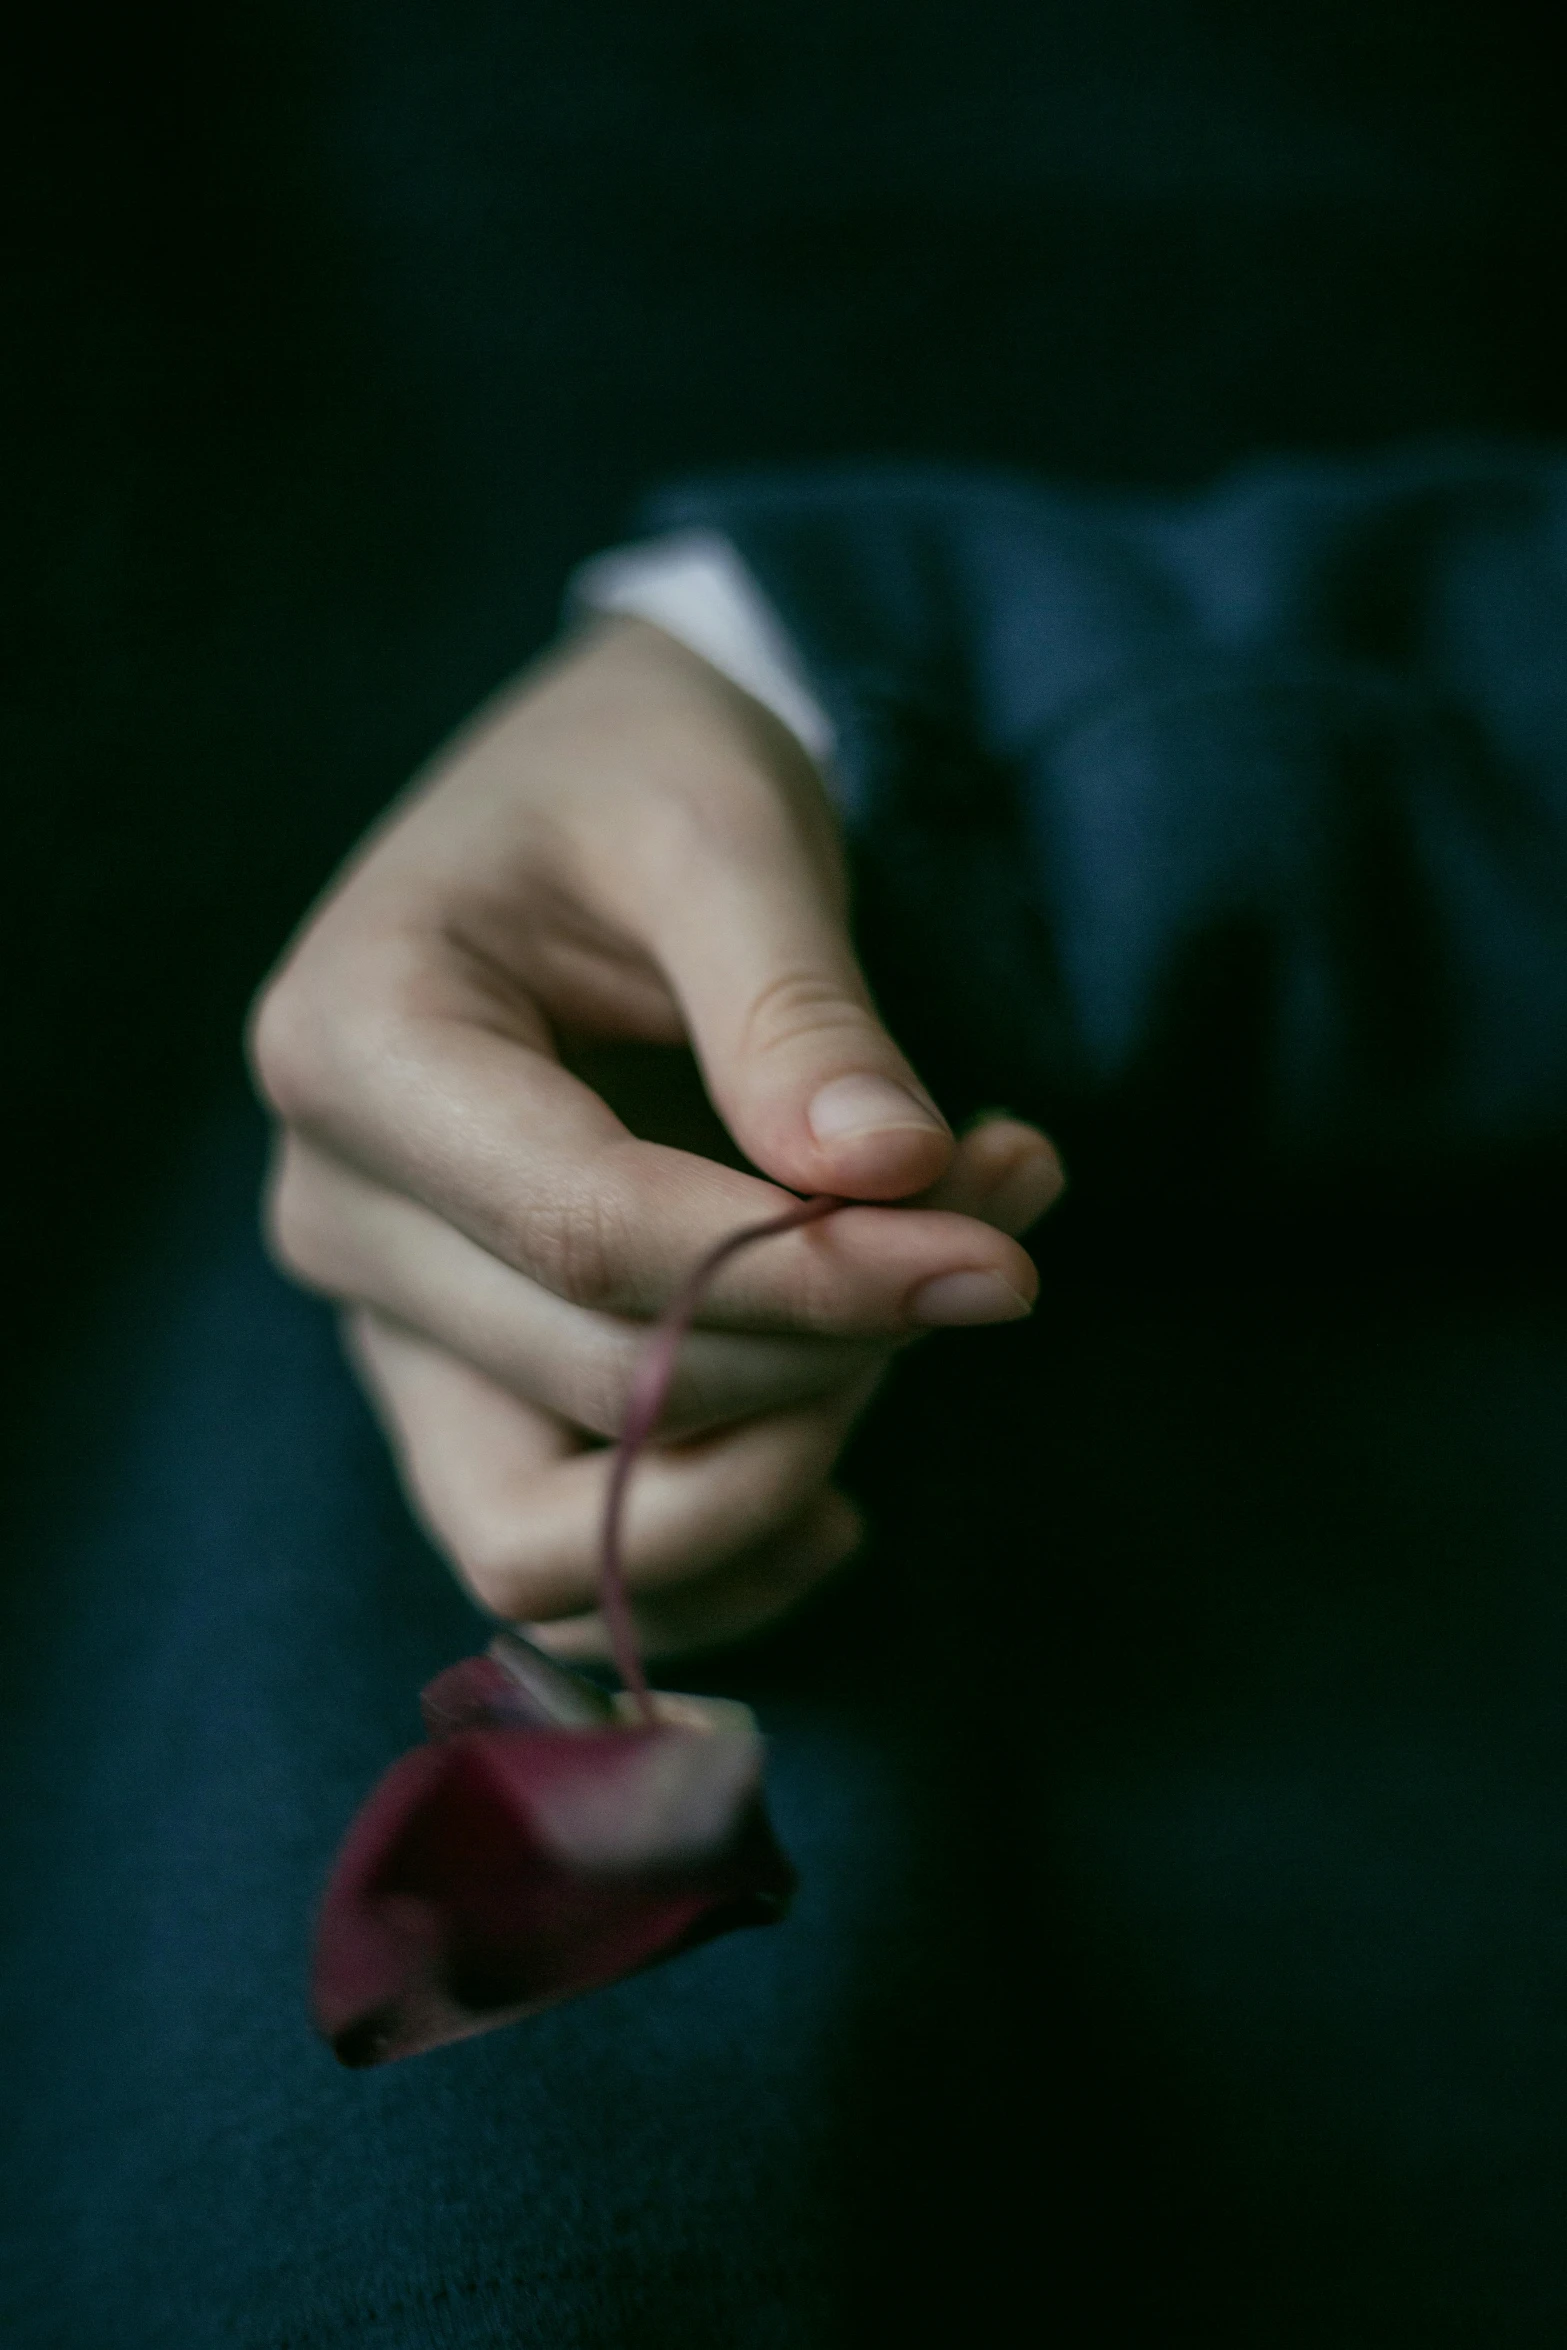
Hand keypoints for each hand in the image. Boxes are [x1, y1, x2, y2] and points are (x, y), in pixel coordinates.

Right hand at [248, 617, 1063, 1659]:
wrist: (586, 798)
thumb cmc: (642, 776)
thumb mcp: (725, 831)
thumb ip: (799, 1009)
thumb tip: (897, 1179)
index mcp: (354, 1043)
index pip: (584, 1234)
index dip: (802, 1274)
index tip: (993, 1250)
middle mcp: (336, 1207)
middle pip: (591, 1385)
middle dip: (825, 1345)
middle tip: (995, 1235)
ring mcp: (386, 1317)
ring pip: (545, 1541)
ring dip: (766, 1479)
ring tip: (913, 1338)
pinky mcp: (457, 1383)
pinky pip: (561, 1561)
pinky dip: (709, 1551)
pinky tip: (838, 1473)